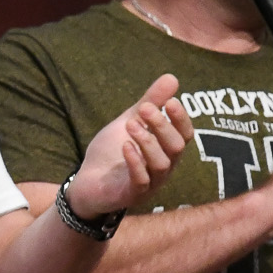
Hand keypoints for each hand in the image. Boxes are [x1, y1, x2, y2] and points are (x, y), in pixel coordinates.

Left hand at [68, 74, 192, 216]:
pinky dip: (135, 162)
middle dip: (162, 126)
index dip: (181, 119)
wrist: (86, 182)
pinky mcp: (132, 194)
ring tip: (131, 125)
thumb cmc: (112, 153)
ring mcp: (150, 183)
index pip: (185, 134)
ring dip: (148, 141)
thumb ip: (149, 103)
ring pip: (162, 163)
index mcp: (166, 150)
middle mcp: (164, 167)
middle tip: (145, 109)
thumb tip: (172, 77)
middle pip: (176, 147)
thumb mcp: (130, 122)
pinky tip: (126, 146)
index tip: (170, 101)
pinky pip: (141, 181)